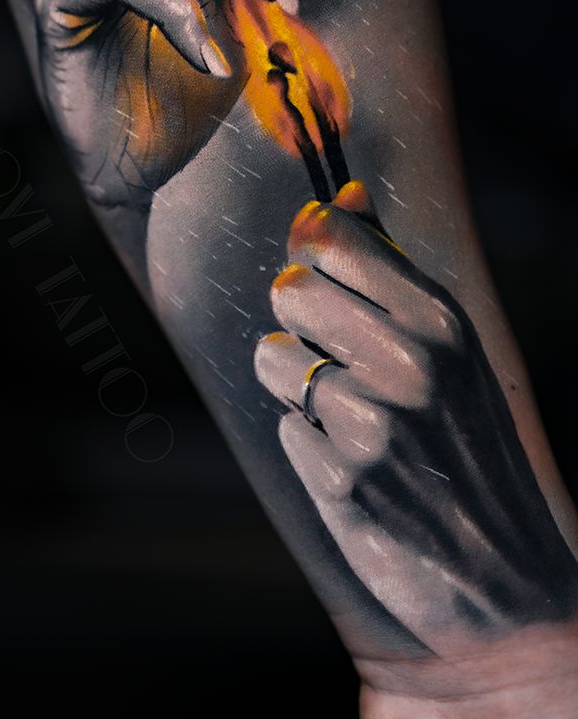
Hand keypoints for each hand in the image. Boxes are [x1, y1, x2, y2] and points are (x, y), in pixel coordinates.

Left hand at [254, 181, 577, 652]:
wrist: (502, 577)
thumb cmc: (470, 446)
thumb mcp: (454, 349)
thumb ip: (392, 272)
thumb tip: (345, 197)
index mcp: (438, 320)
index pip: (330, 235)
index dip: (311, 245)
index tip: (319, 263)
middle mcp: (406, 363)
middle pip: (291, 288)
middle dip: (302, 318)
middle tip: (337, 352)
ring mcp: (371, 423)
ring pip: (272, 355)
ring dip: (296, 383)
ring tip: (345, 412)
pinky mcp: (340, 479)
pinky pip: (282, 425)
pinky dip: (305, 440)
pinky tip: (351, 463)